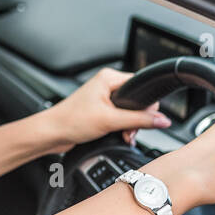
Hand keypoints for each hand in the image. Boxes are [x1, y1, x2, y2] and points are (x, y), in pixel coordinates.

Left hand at [41, 67, 172, 153]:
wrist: (52, 133)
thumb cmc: (71, 120)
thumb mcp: (110, 120)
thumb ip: (139, 120)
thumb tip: (162, 120)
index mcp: (109, 77)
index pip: (140, 84)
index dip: (147, 103)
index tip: (148, 118)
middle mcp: (106, 85)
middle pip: (137, 100)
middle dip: (138, 118)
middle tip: (131, 130)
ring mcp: (103, 98)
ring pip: (129, 111)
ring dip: (130, 126)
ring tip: (125, 135)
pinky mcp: (100, 111)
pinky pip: (120, 117)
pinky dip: (122, 128)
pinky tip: (121, 136)